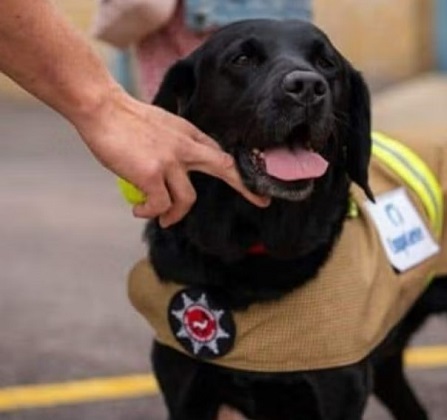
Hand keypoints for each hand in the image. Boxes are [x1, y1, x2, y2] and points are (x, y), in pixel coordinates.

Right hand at [73, 87, 269, 226]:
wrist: (100, 107)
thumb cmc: (125, 118)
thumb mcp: (162, 125)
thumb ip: (177, 143)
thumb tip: (181, 166)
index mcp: (189, 134)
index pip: (220, 154)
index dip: (239, 172)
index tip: (256, 186)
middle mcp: (185, 147)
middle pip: (224, 168)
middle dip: (246, 186)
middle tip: (260, 202)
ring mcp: (170, 160)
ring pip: (186, 200)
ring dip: (173, 215)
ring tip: (158, 217)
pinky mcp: (151, 173)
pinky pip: (159, 205)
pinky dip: (150, 212)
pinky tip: (140, 210)